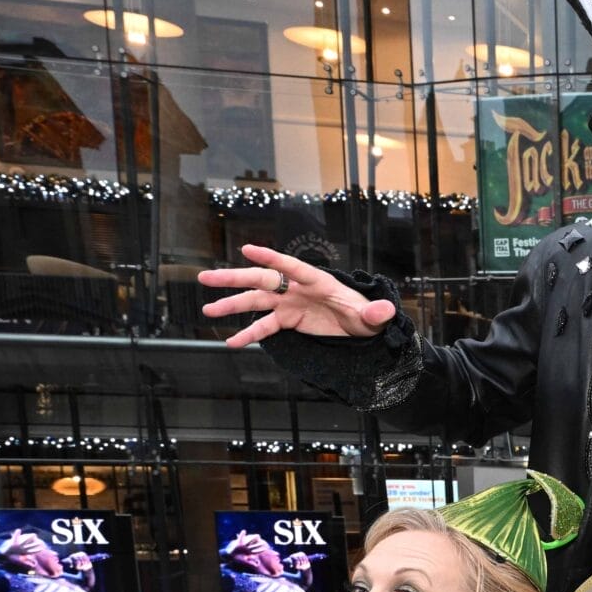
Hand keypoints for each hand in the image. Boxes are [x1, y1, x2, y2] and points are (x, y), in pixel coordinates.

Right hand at [200, 243, 396, 346]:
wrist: (361, 326)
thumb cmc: (366, 315)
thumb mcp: (373, 316)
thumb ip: (376, 313)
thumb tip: (385, 312)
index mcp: (317, 281)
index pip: (291, 266)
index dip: (270, 257)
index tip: (246, 249)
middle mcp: (297, 289)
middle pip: (262, 280)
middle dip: (234, 279)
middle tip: (205, 278)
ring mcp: (289, 303)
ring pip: (256, 301)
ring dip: (232, 305)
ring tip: (207, 311)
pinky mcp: (288, 320)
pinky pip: (265, 327)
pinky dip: (249, 334)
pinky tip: (231, 342)